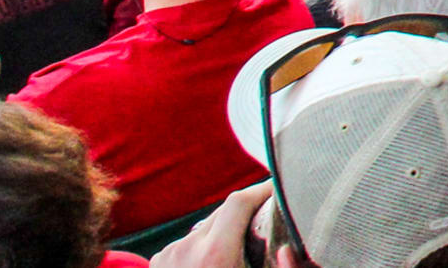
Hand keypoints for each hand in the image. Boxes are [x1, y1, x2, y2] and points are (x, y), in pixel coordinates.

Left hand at [151, 181, 270, 267]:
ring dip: (222, 234)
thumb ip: (280, 267)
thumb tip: (288, 250)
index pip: (239, 202)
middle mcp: (188, 249)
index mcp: (215, 254)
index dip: (261, 189)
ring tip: (231, 258)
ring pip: (206, 228)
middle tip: (264, 225)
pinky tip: (207, 266)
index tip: (278, 188)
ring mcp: (169, 254)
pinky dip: (201, 249)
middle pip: (223, 212)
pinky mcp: (158, 260)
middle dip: (245, 212)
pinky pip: (188, 244)